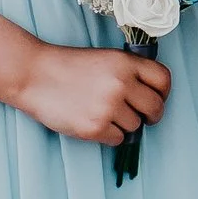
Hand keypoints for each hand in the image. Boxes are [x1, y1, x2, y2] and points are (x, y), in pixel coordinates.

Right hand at [14, 43, 170, 146]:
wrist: (34, 75)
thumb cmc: (69, 67)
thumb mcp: (106, 59)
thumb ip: (130, 72)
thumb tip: (152, 96)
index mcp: (126, 63)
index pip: (164, 80)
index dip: (163, 93)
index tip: (156, 98)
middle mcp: (121, 84)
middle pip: (155, 108)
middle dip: (150, 115)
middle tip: (139, 116)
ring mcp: (108, 107)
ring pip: (135, 126)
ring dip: (123, 124)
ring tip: (101, 112)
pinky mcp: (94, 127)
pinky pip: (118, 140)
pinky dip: (108, 135)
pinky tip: (93, 121)